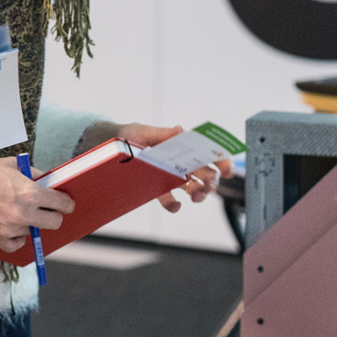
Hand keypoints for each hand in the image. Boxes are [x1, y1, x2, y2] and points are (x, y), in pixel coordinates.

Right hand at [0, 157, 74, 252]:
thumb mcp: (12, 165)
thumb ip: (34, 174)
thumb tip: (49, 183)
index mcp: (29, 192)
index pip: (61, 204)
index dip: (66, 203)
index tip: (65, 202)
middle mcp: (22, 213)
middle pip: (54, 222)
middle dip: (54, 214)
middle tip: (46, 208)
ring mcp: (10, 228)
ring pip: (34, 231)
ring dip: (32, 222)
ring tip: (19, 210)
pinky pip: (17, 244)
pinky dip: (18, 238)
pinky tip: (14, 226)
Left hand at [116, 123, 233, 212]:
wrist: (108, 148)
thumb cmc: (128, 136)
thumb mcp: (143, 131)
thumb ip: (162, 133)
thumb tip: (180, 130)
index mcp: (181, 146)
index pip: (207, 152)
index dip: (222, 160)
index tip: (228, 170)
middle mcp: (180, 163)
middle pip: (205, 173)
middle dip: (212, 181)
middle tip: (209, 186)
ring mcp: (171, 177)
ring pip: (193, 187)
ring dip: (199, 193)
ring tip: (196, 196)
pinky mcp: (158, 188)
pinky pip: (170, 200)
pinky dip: (174, 205)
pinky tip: (175, 205)